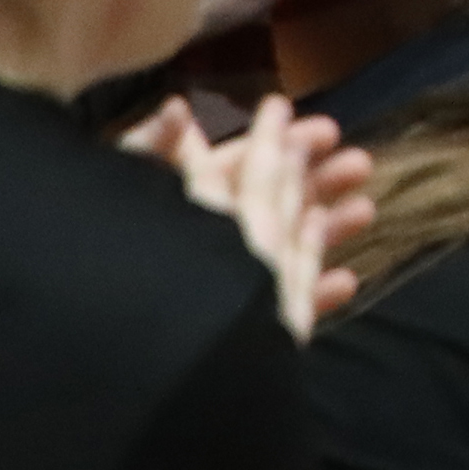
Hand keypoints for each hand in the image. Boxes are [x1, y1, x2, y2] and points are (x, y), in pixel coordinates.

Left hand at [122, 95, 376, 337]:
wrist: (106, 362)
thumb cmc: (101, 262)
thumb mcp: (125, 191)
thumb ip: (154, 151)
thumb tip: (178, 107)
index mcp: (181, 205)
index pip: (238, 164)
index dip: (280, 142)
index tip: (327, 126)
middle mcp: (206, 242)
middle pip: (270, 204)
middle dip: (316, 180)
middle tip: (362, 162)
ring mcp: (225, 289)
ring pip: (283, 252)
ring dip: (327, 229)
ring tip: (367, 211)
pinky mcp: (237, 338)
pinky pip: (280, 312)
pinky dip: (315, 294)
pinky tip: (348, 281)